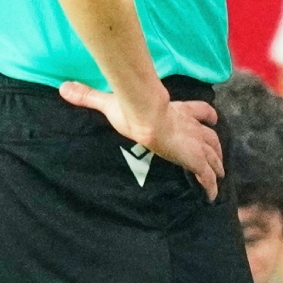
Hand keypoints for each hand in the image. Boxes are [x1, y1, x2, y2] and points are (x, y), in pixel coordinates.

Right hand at [59, 80, 225, 200]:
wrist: (146, 116)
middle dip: (215, 145)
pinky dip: (210, 185)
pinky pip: (206, 175)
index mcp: (177, 111)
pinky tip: (212, 196)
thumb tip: (64, 87)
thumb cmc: (132, 108)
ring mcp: (194, 143)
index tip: (212, 119)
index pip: (199, 111)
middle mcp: (190, 127)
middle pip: (210, 136)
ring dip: (217, 163)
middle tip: (218, 155)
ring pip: (213, 154)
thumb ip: (89, 96)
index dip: (206, 115)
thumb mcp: (108, 102)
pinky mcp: (194, 158)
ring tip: (219, 174)